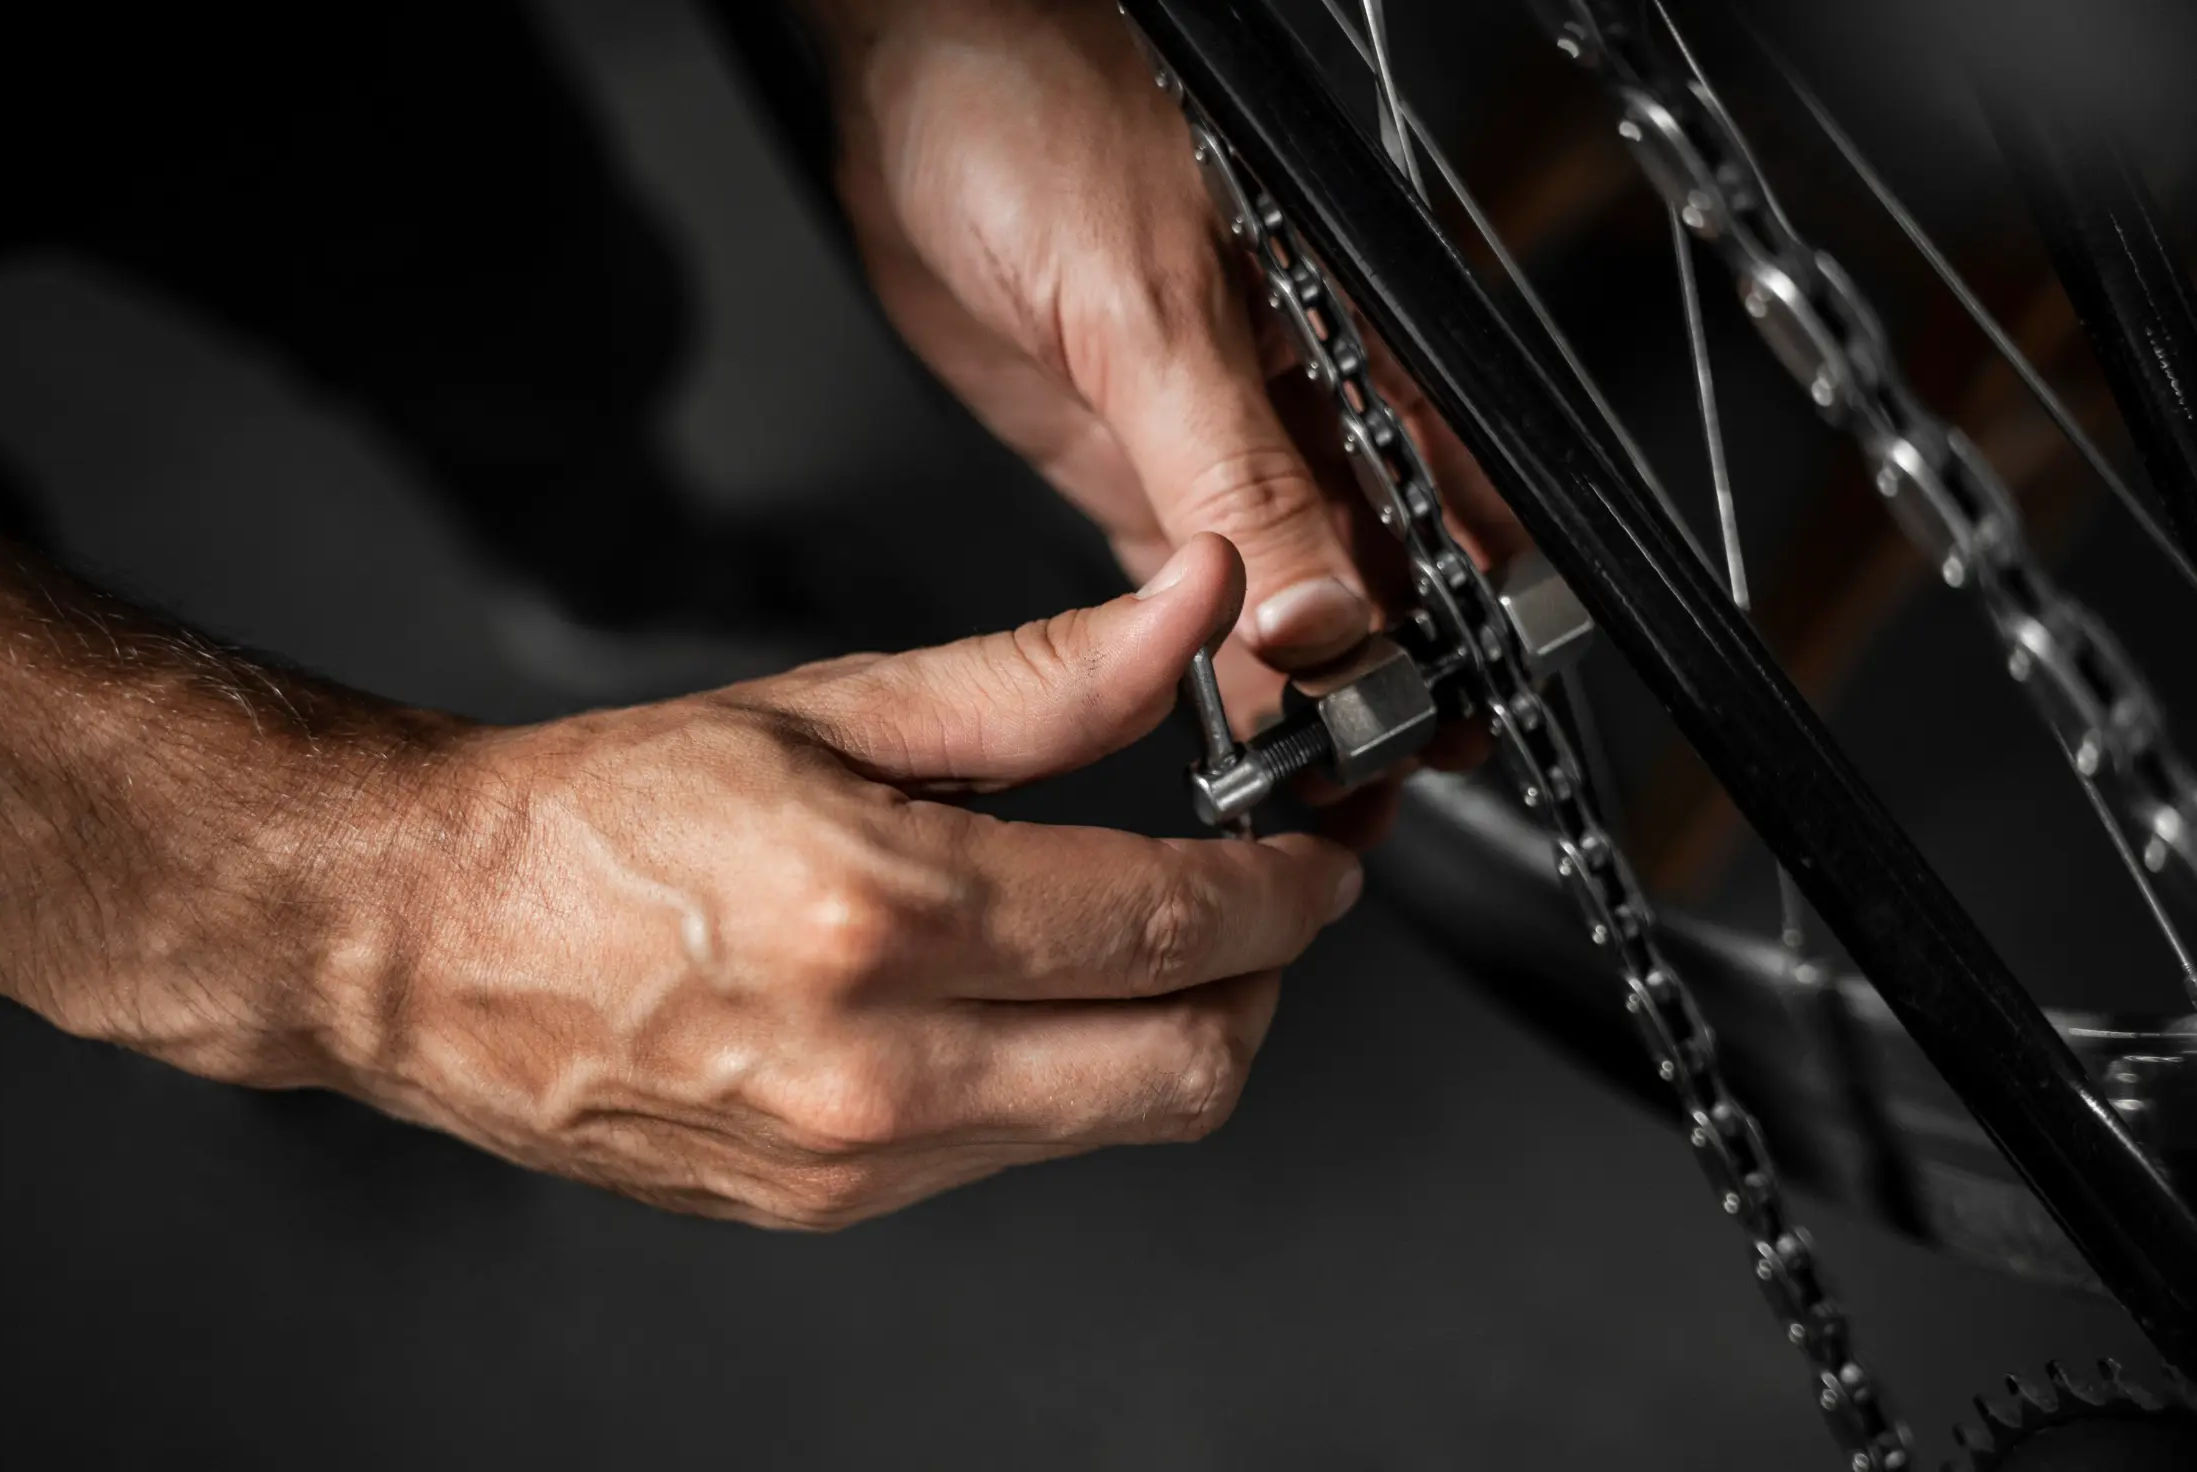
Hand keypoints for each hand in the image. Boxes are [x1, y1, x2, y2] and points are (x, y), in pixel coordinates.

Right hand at [317, 535, 1357, 1226]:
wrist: (436, 938)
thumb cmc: (606, 816)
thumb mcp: (836, 707)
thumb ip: (1043, 680)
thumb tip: (1189, 620)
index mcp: (883, 916)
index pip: (1171, 924)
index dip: (1284, 887)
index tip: (1315, 853)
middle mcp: (879, 1066)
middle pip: (1188, 1066)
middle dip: (1266, 981)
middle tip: (1267, 905)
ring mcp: (859, 1158)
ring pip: (1119, 1122)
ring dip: (1176, 1031)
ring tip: (1149, 937)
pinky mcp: (837, 1204)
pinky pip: (1021, 1151)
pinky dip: (1071, 1074)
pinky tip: (1034, 998)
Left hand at [806, 0, 1525, 775]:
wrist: (909, 75)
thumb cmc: (1045, 115)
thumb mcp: (1155, 309)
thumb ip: (1238, 469)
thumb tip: (1319, 612)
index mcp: (1362, 343)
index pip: (1446, 515)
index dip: (1449, 627)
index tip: (1418, 726)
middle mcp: (1305, 399)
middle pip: (1376, 572)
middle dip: (1378, 680)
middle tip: (1358, 780)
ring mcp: (1212, 439)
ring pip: (1285, 593)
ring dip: (1292, 685)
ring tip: (1297, 778)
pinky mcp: (1126, 464)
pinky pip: (1186, 584)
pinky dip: (1200, 656)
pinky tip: (1213, 714)